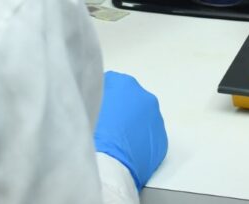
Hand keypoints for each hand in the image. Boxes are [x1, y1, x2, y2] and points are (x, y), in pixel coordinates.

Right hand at [93, 71, 168, 190]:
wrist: (108, 164)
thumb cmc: (93, 133)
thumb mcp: (86, 104)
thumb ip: (95, 95)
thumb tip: (97, 97)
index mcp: (124, 83)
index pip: (113, 84)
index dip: (103, 98)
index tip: (97, 109)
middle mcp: (144, 97)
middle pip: (131, 100)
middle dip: (121, 110)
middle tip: (106, 127)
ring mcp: (155, 118)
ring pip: (142, 119)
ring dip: (131, 126)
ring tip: (115, 142)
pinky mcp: (162, 140)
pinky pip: (149, 137)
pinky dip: (140, 142)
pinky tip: (127, 152)